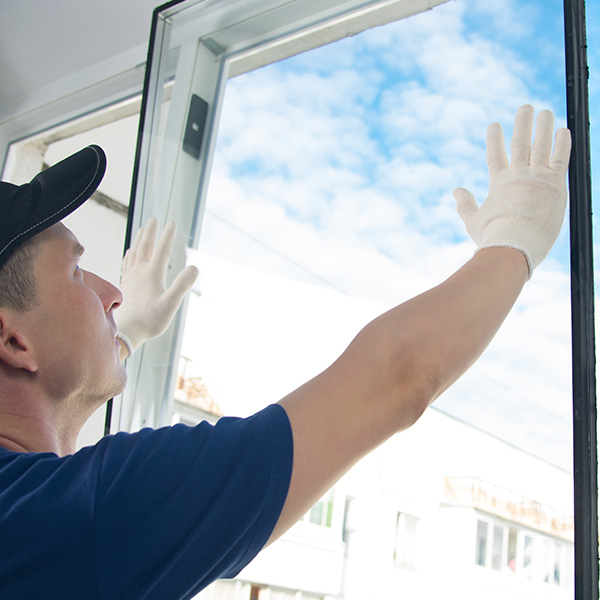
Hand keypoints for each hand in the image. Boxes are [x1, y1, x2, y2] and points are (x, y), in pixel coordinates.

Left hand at [115, 217, 198, 356]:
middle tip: (155, 219)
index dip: (168, 235)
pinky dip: (130, 254)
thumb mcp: (170, 304)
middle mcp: (139, 273)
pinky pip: (127, 264)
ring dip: (140, 240)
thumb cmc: (149, 321)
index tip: (172, 222)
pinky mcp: (125, 286)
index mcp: (152, 274)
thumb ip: (182, 285)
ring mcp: (130, 278)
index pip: (162, 249)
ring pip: (134, 253)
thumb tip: (195, 267)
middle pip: (145, 246)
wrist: (125, 332)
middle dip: (151, 232)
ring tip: (143, 230)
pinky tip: (130, 252)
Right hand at [453, 104, 570, 279]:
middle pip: (520, 143)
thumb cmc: (493, 238)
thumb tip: (455, 190)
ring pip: (541, 145)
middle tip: (525, 107)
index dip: (494, 140)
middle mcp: (518, 175)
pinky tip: (564, 129)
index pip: (496, 155)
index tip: (494, 125)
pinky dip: (562, 143)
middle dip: (522, 124)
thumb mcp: (473, 221)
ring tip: (545, 111)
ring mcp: (537, 177)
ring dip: (543, 126)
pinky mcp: (556, 184)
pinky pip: (561, 158)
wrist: (514, 244)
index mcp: (499, 183)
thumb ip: (465, 205)